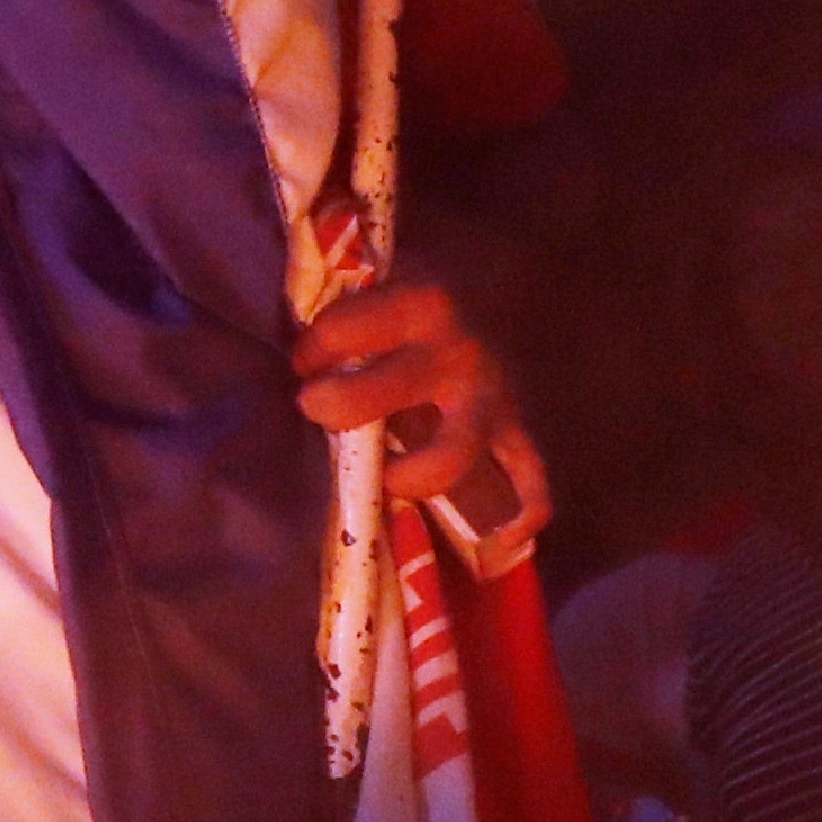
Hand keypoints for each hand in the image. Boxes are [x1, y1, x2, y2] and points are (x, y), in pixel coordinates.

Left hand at [295, 272, 550, 573]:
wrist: (516, 281)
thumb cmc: (429, 290)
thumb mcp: (393, 278)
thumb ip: (351, 310)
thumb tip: (289, 348)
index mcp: (420, 305)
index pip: (337, 332)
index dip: (310, 350)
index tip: (308, 359)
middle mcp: (457, 354)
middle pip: (369, 399)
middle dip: (330, 407)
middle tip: (319, 406)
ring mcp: (493, 400)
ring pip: (449, 459)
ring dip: (406, 476)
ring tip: (386, 473)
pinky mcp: (522, 432)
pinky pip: (532, 488)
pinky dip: (516, 521)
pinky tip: (491, 543)